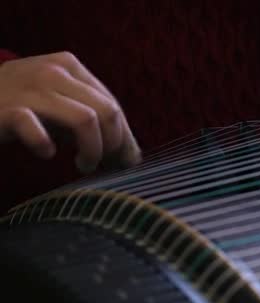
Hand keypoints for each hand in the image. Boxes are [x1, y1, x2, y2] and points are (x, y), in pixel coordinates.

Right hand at [0, 52, 140, 172]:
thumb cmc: (20, 107)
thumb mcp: (60, 108)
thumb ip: (95, 125)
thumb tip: (134, 157)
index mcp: (71, 66)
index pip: (113, 104)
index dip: (123, 137)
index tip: (121, 161)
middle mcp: (54, 71)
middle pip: (107, 112)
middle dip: (114, 145)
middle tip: (104, 165)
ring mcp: (30, 88)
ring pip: (86, 120)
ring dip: (92, 150)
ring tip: (84, 166)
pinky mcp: (9, 109)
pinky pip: (36, 128)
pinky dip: (46, 145)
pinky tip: (46, 153)